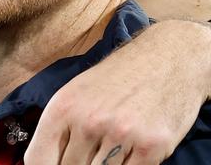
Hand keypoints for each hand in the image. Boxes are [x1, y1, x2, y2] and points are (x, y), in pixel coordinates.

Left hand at [24, 21, 210, 164]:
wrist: (171, 56)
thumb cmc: (121, 76)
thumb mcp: (78, 93)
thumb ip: (60, 129)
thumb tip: (45, 162)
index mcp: (63, 107)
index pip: (39, 160)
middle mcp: (88, 121)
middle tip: (94, 151)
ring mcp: (119, 134)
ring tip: (112, 148)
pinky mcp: (152, 146)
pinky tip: (131, 155)